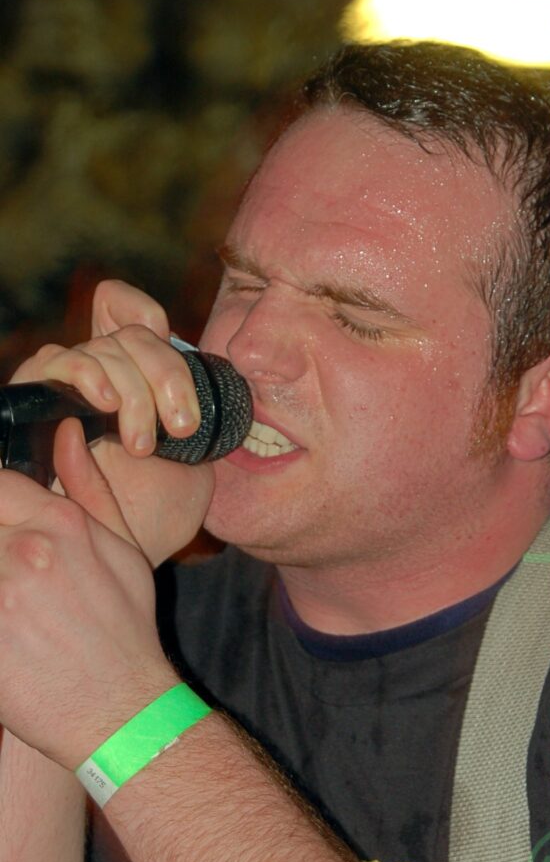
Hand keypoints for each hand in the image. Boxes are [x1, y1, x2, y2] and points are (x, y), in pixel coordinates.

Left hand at [0, 419, 176, 768]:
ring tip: (8, 591)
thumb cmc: (124, 628)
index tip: (3, 516)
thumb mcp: (121, 549)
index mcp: (60, 524)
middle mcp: (23, 552)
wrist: (120, 707)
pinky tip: (3, 621)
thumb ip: (89, 486)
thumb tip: (68, 433)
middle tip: (9, 562)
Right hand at [10, 281, 215, 565]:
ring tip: (143, 443)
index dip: (143, 310)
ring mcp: (67, 382)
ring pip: (104, 348)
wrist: (115, 552)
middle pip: (134, 333)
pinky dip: (87, 376)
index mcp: (138, 378)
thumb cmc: (155, 516)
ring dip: (134, 393)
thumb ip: (202, 435)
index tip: (177, 348)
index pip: (131, 311)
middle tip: (181, 428)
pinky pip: (54, 361)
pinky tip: (106, 406)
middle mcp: (100, 372)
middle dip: (167, 376)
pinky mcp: (34, 396)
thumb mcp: (195, 472)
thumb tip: (198, 402)